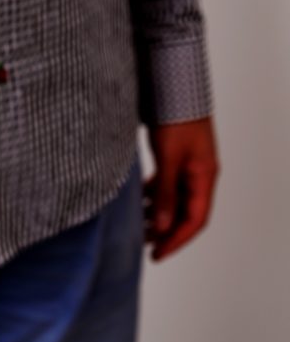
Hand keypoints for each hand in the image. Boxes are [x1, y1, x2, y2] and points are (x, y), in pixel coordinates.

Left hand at [144, 117, 219, 260]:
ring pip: (174, 199)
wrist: (173, 86)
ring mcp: (187, 166)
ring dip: (157, 215)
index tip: (157, 255)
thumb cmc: (176, 118)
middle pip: (185, 213)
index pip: (194, 220)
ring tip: (136, 227)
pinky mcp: (174, 157)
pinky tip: (137, 201)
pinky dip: (152, 196)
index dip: (176, 240)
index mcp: (204, 177)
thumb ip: (164, 193)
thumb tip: (161, 227)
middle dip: (165, 232)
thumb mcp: (168, 158)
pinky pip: (165, 184)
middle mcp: (199, 174)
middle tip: (143, 246)